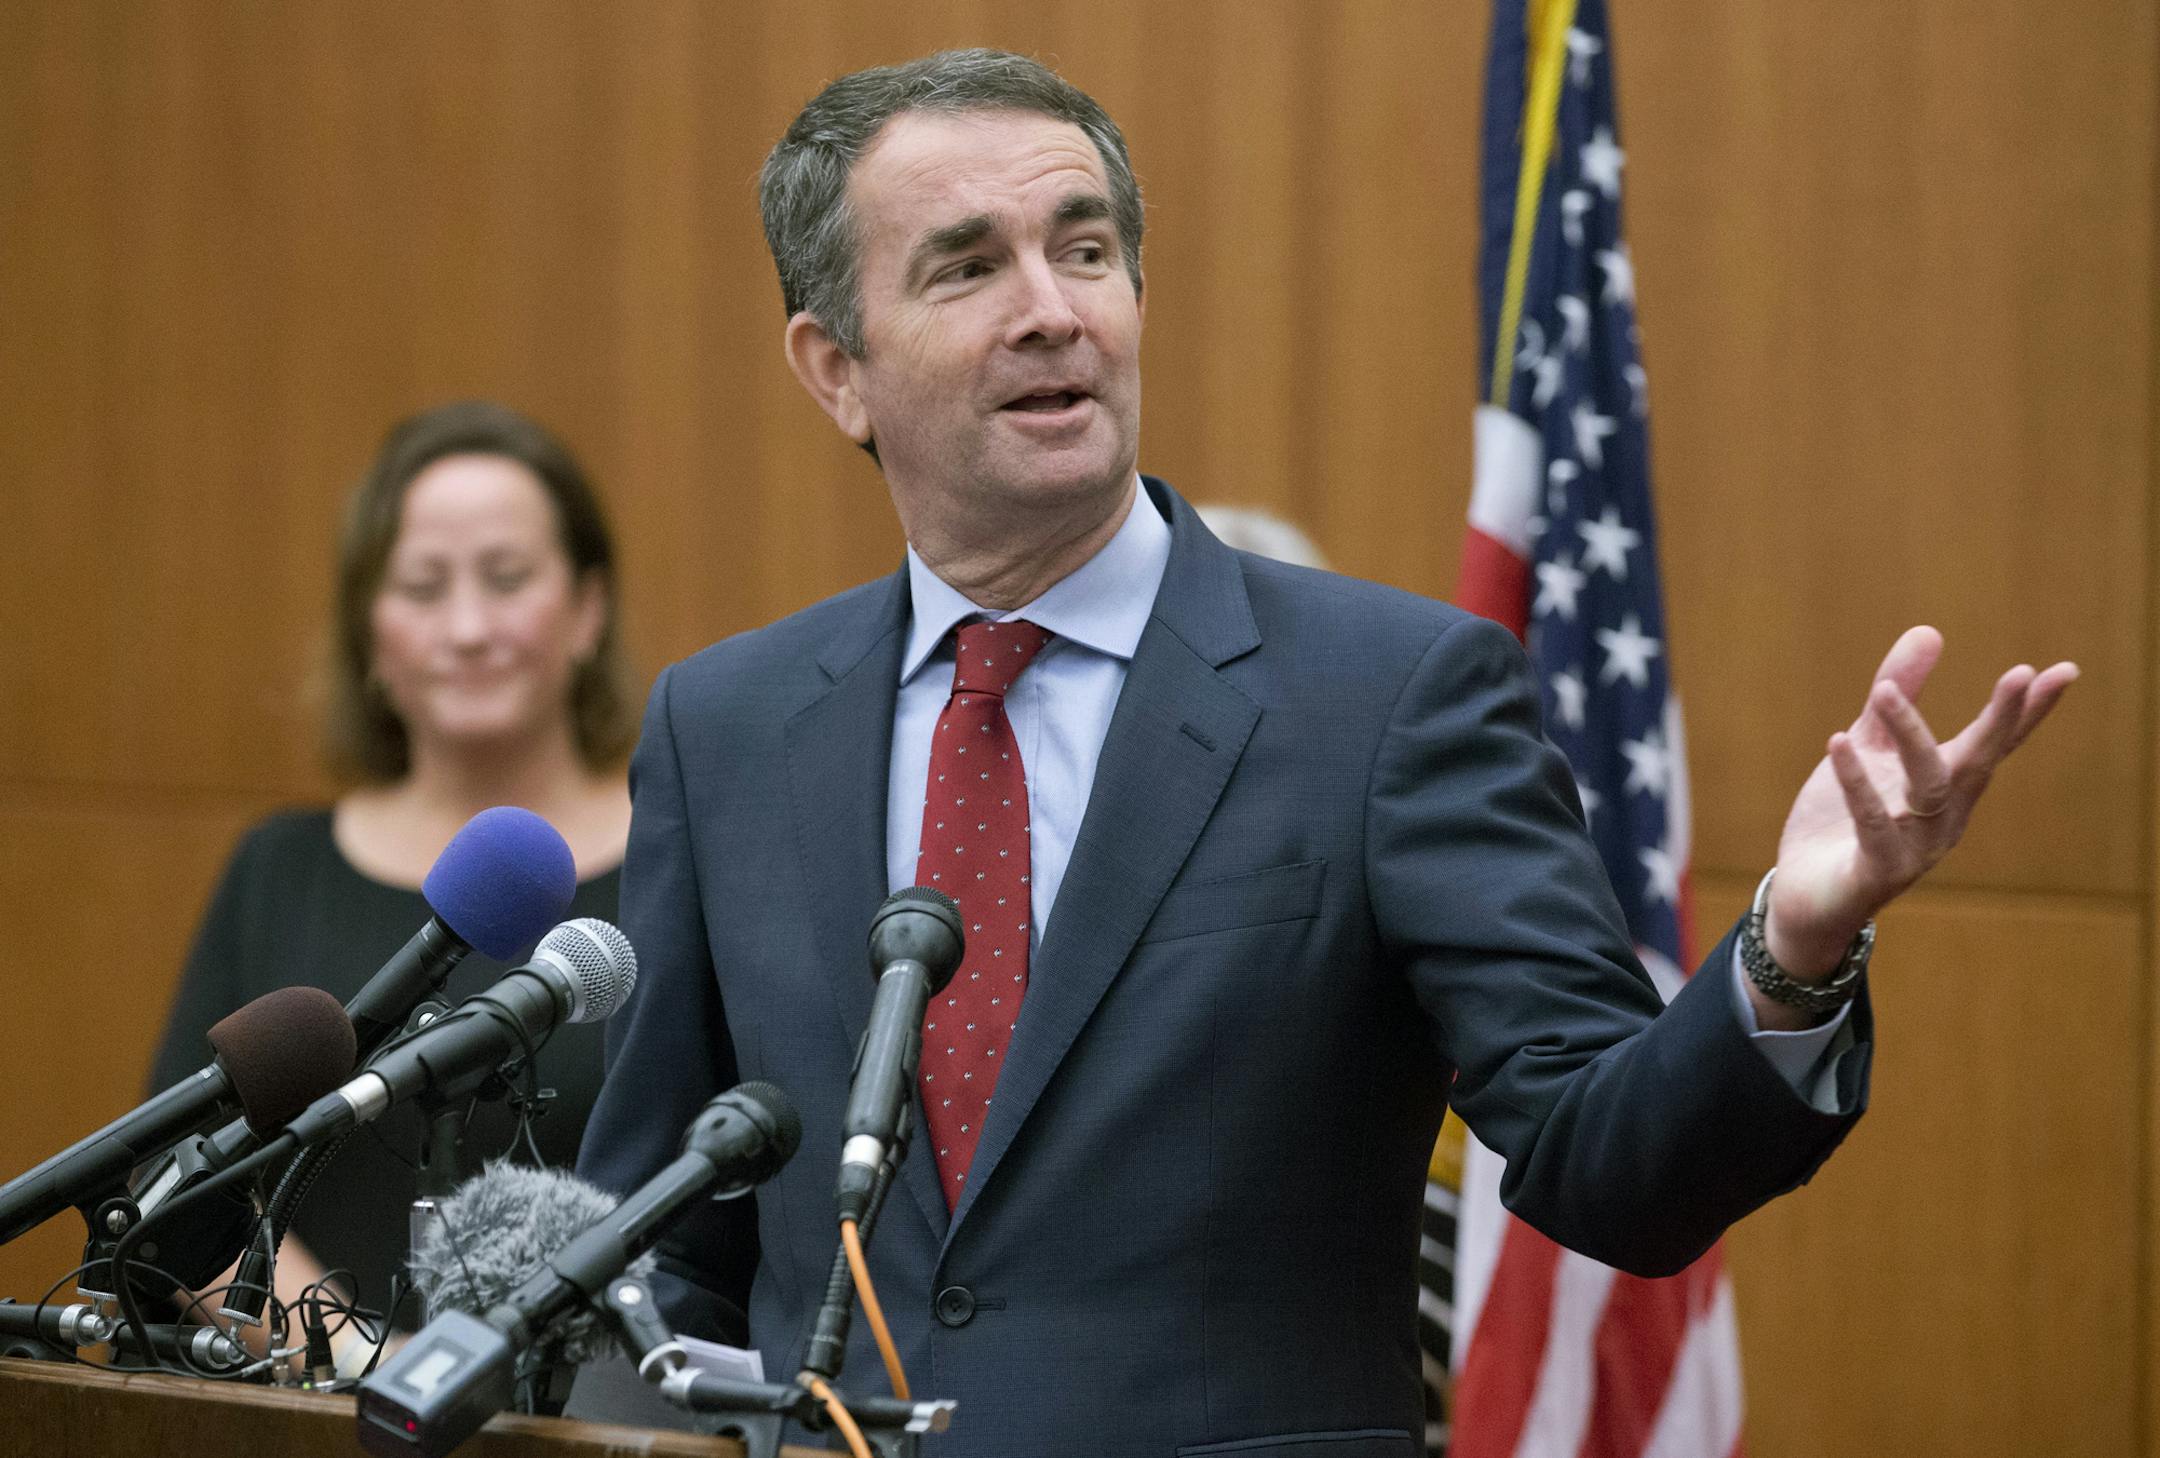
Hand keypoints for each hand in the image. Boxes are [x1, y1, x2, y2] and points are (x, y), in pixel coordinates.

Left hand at [1765, 626, 2076, 978]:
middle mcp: (1942, 816)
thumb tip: (1929, 630)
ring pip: (1927, 787)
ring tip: (1886, 693)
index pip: (1995, 743)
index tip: (2065, 670)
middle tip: (2021, 673)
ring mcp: (1915, 847)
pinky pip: (1873, 823)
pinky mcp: (1876, 870)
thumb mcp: (1867, 747)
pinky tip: (1838, 742)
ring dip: (1912, 737)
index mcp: (1946, 787)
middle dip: (2001, 720)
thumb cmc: (1840, 822)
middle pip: (1979, 762)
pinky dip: (1858, 783)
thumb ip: (1894, 696)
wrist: (1801, 898)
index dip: (2027, 710)